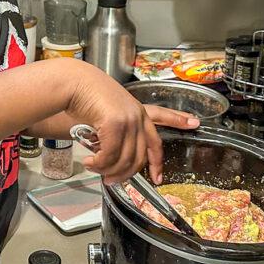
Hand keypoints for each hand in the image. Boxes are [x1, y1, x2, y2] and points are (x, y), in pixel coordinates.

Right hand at [66, 64, 198, 183]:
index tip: (189, 132)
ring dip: (109, 170)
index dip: (173, 131)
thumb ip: (113, 131)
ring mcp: (129, 120)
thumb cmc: (84, 95)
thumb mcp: (105, 112)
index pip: (162, 119)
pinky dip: (99, 164)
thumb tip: (110, 158)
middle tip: (112, 180)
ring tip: (95, 169)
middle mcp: (137, 115)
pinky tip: (90, 162)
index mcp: (137, 110)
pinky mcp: (116, 125)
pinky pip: (110, 155)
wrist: (73, 83)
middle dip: (126, 173)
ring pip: (125, 159)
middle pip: (140, 156)